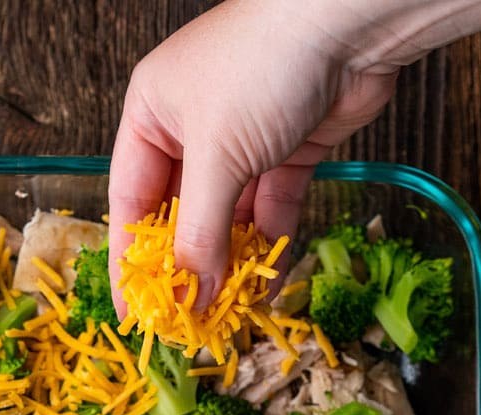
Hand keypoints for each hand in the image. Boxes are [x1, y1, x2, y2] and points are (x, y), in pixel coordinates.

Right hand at [108, 0, 480, 313]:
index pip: (131, 201)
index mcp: (153, 114)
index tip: (132, 311)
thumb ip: (200, 232)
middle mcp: (193, 126)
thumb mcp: (217, 156)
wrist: (349, 23)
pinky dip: (271, 240)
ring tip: (230, 310)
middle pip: (181, 212)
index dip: (131, 260)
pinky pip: (272, 206)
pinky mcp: (291, 146)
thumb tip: (191, 294)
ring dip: (231, 260)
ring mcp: (244, 137)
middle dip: (187, 266)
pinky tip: (269, 280)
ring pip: (229, 214)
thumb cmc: (263, 67)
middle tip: (186, 319)